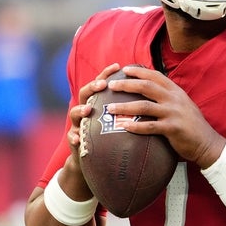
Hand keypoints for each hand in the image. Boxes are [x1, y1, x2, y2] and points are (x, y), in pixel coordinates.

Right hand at [61, 63, 121, 198]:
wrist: (100, 159)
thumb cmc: (114, 134)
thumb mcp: (123, 118)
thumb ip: (132, 105)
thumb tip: (154, 90)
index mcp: (99, 102)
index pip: (102, 83)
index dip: (108, 73)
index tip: (118, 66)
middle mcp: (87, 109)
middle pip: (85, 93)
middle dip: (92, 87)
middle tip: (103, 85)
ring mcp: (79, 124)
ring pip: (74, 113)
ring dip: (80, 110)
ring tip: (88, 110)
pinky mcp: (75, 140)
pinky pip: (72, 138)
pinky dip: (74, 138)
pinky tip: (77, 139)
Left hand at [104, 65, 225, 167]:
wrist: (207, 143)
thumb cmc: (192, 125)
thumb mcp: (183, 105)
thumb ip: (169, 97)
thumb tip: (151, 92)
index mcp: (176, 91)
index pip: (156, 76)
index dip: (139, 71)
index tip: (124, 69)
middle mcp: (174, 99)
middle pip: (146, 86)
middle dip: (126, 84)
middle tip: (111, 85)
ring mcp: (173, 113)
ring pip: (144, 106)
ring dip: (124, 106)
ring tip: (110, 108)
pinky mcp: (172, 128)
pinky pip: (149, 126)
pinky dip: (135, 126)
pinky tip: (123, 126)